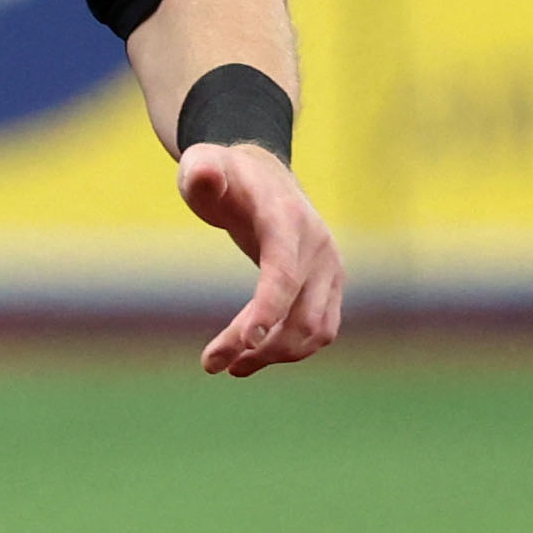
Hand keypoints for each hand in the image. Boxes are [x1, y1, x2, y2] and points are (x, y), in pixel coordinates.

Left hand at [178, 143, 344, 376]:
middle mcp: (318, 246)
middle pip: (300, 313)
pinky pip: (321, 329)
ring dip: (277, 355)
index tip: (244, 342)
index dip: (267, 309)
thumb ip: (201, 171)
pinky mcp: (331, 285)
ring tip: (231, 365)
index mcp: (287, 219)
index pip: (283, 272)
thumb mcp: (203, 166)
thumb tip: (204, 176)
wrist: (264, 176)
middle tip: (212, 364)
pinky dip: (292, 349)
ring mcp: (331, 268)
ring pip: (316, 330)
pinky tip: (252, 355)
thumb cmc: (225, 175)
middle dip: (260, 346)